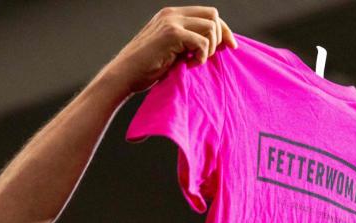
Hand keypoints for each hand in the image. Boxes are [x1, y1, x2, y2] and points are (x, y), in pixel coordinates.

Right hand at [102, 6, 237, 96]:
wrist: (124, 75)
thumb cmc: (146, 68)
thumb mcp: (171, 50)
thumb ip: (189, 43)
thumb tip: (218, 45)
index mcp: (172, 15)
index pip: (208, 14)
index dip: (223, 30)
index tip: (231, 47)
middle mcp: (172, 14)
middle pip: (213, 15)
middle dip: (220, 37)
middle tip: (210, 57)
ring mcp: (171, 22)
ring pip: (211, 27)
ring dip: (209, 48)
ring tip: (194, 61)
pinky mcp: (171, 34)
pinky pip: (202, 41)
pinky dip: (201, 56)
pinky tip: (188, 65)